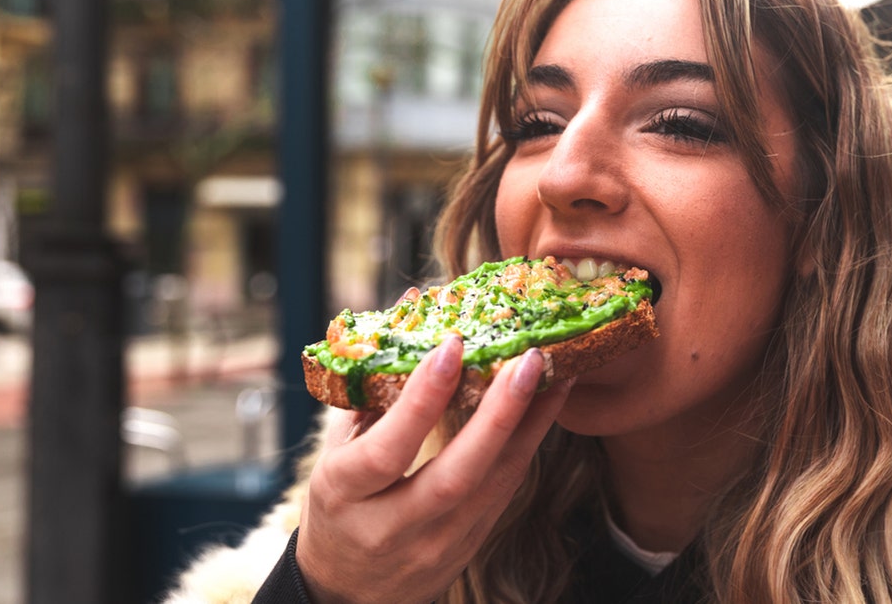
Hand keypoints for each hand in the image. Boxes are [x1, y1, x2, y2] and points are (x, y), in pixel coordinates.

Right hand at [295, 335, 571, 603]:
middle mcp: (391, 528)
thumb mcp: (336, 453)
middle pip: (454, 475)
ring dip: (530, 426)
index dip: (421, 399)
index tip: (453, 345)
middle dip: (498, 414)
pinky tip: (546, 409)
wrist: (350, 591)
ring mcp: (434, 545)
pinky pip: (504, 493)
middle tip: (528, 360)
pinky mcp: (468, 550)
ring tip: (555, 375)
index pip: (386, 450)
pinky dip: (527, 446)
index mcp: (344, 496)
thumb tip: (413, 314)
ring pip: (493, 486)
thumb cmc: (340, 505)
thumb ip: (373, 394)